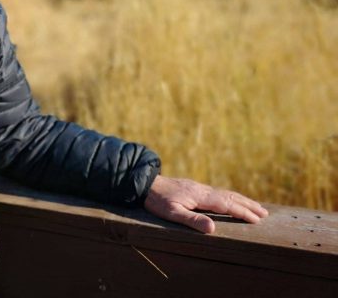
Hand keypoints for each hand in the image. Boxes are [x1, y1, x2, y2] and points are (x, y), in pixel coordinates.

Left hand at [144, 175, 268, 233]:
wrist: (146, 183)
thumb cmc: (157, 200)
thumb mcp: (172, 213)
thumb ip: (192, 220)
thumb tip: (213, 228)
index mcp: (200, 196)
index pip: (226, 204)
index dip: (242, 211)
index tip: (257, 219)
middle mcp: (203, 190)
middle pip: (230, 196)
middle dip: (248, 205)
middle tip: (264, 214)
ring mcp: (199, 188)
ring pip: (225, 193)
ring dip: (241, 200)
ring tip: (255, 207)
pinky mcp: (195, 188)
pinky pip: (218, 192)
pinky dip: (230, 196)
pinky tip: (231, 200)